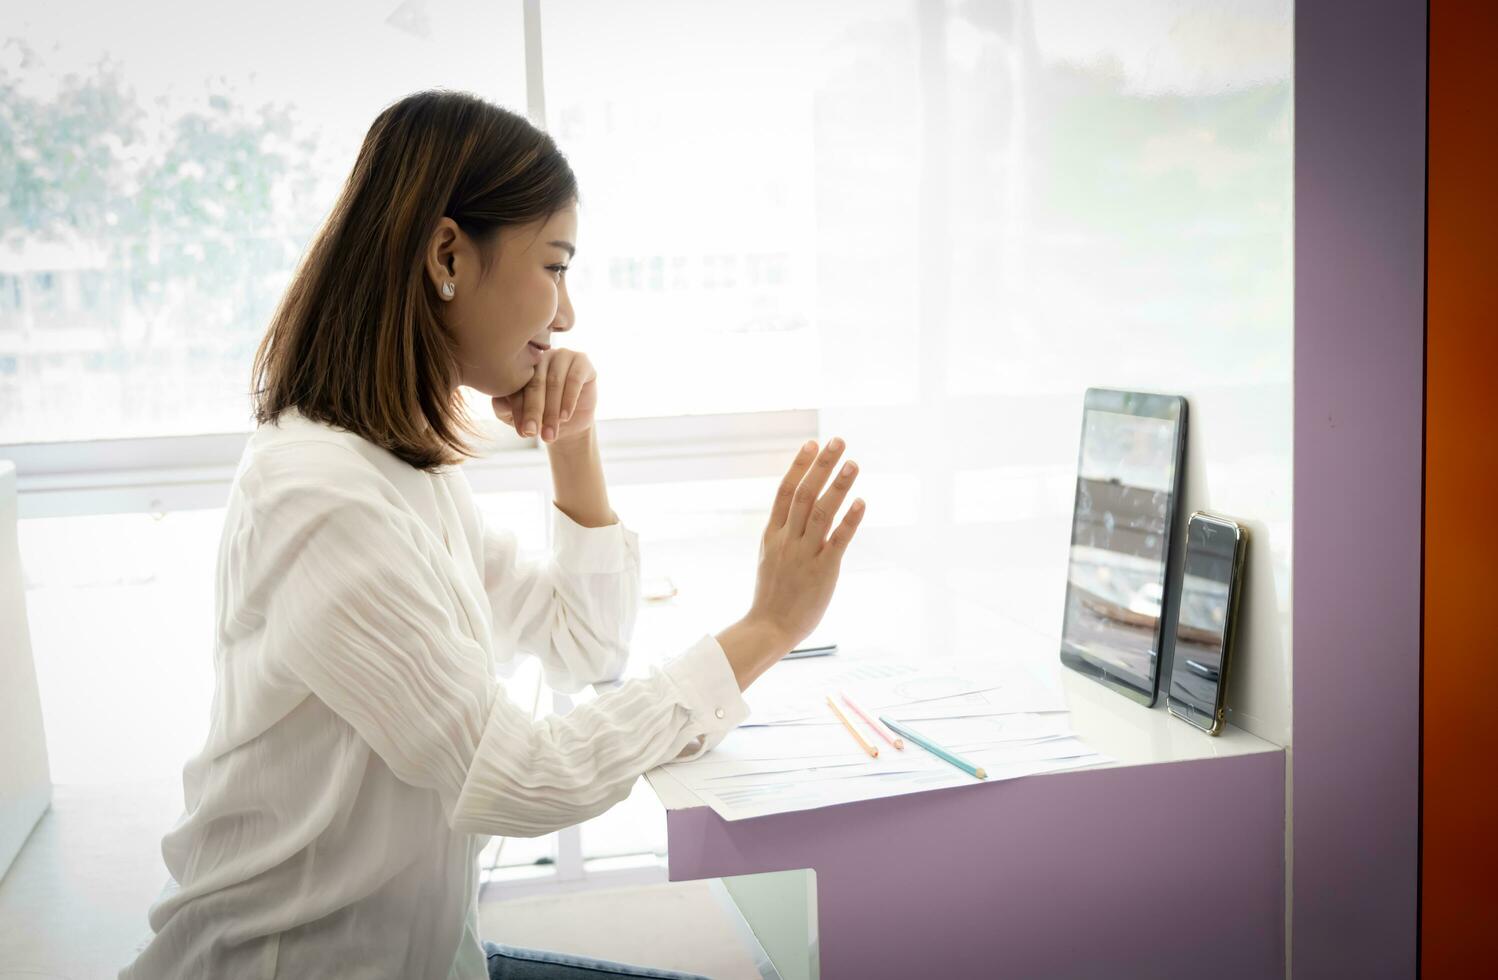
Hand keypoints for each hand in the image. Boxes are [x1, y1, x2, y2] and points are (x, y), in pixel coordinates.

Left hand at [492, 347, 597, 444]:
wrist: (570, 424)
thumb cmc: (541, 417)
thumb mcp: (519, 418)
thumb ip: (504, 408)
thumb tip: (500, 401)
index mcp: (520, 365)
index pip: (517, 385)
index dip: (518, 410)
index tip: (522, 432)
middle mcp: (540, 356)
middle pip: (535, 383)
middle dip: (534, 411)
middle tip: (533, 433)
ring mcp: (562, 355)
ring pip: (554, 382)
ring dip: (552, 411)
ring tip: (550, 433)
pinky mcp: (582, 360)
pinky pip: (574, 379)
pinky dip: (569, 400)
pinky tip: (565, 417)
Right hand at [744, 438, 865, 654]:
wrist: (769, 627)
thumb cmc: (773, 594)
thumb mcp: (770, 556)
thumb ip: (784, 532)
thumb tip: (800, 510)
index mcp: (773, 534)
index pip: (785, 491)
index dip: (799, 465)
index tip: (813, 444)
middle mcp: (787, 539)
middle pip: (805, 494)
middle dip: (822, 466)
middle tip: (838, 441)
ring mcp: (804, 554)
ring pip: (821, 512)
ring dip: (838, 485)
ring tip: (853, 463)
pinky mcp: (822, 571)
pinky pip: (837, 541)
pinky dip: (850, 520)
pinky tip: (861, 502)